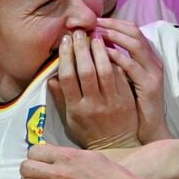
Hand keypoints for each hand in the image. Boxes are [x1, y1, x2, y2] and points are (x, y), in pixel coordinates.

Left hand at [19, 144, 171, 178]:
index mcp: (69, 157)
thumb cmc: (111, 177)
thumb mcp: (91, 156)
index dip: (35, 153)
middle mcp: (61, 175)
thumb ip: (68, 154)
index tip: (38, 157)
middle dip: (29, 168)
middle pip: (26, 168)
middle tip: (35, 170)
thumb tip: (50, 153)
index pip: (34, 151)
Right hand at [51, 29, 140, 149]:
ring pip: (105, 71)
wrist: (117, 145)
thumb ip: (62, 98)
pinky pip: (120, 76)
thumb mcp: (70, 119)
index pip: (68, 77)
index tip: (65, 40)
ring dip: (99, 51)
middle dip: (81, 48)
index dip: (66, 56)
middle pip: (86, 70)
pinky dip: (115, 61)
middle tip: (79, 32)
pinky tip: (111, 48)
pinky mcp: (127, 99)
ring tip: (95, 36)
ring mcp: (111, 101)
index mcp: (76, 108)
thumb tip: (51, 77)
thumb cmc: (89, 132)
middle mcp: (93, 104)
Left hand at [98, 18, 171, 142]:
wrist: (147, 131)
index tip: (92, 21)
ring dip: (114, 36)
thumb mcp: (123, 83)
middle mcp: (152, 60)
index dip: (112, 23)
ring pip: (135, 44)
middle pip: (134, 32)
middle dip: (112, 25)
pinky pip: (133, 66)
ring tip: (95, 34)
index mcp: (146, 58)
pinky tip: (103, 53)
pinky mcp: (150, 85)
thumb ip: (113, 65)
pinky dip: (118, 57)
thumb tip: (91, 50)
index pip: (131, 30)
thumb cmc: (131, 109)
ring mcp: (153, 72)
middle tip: (91, 23)